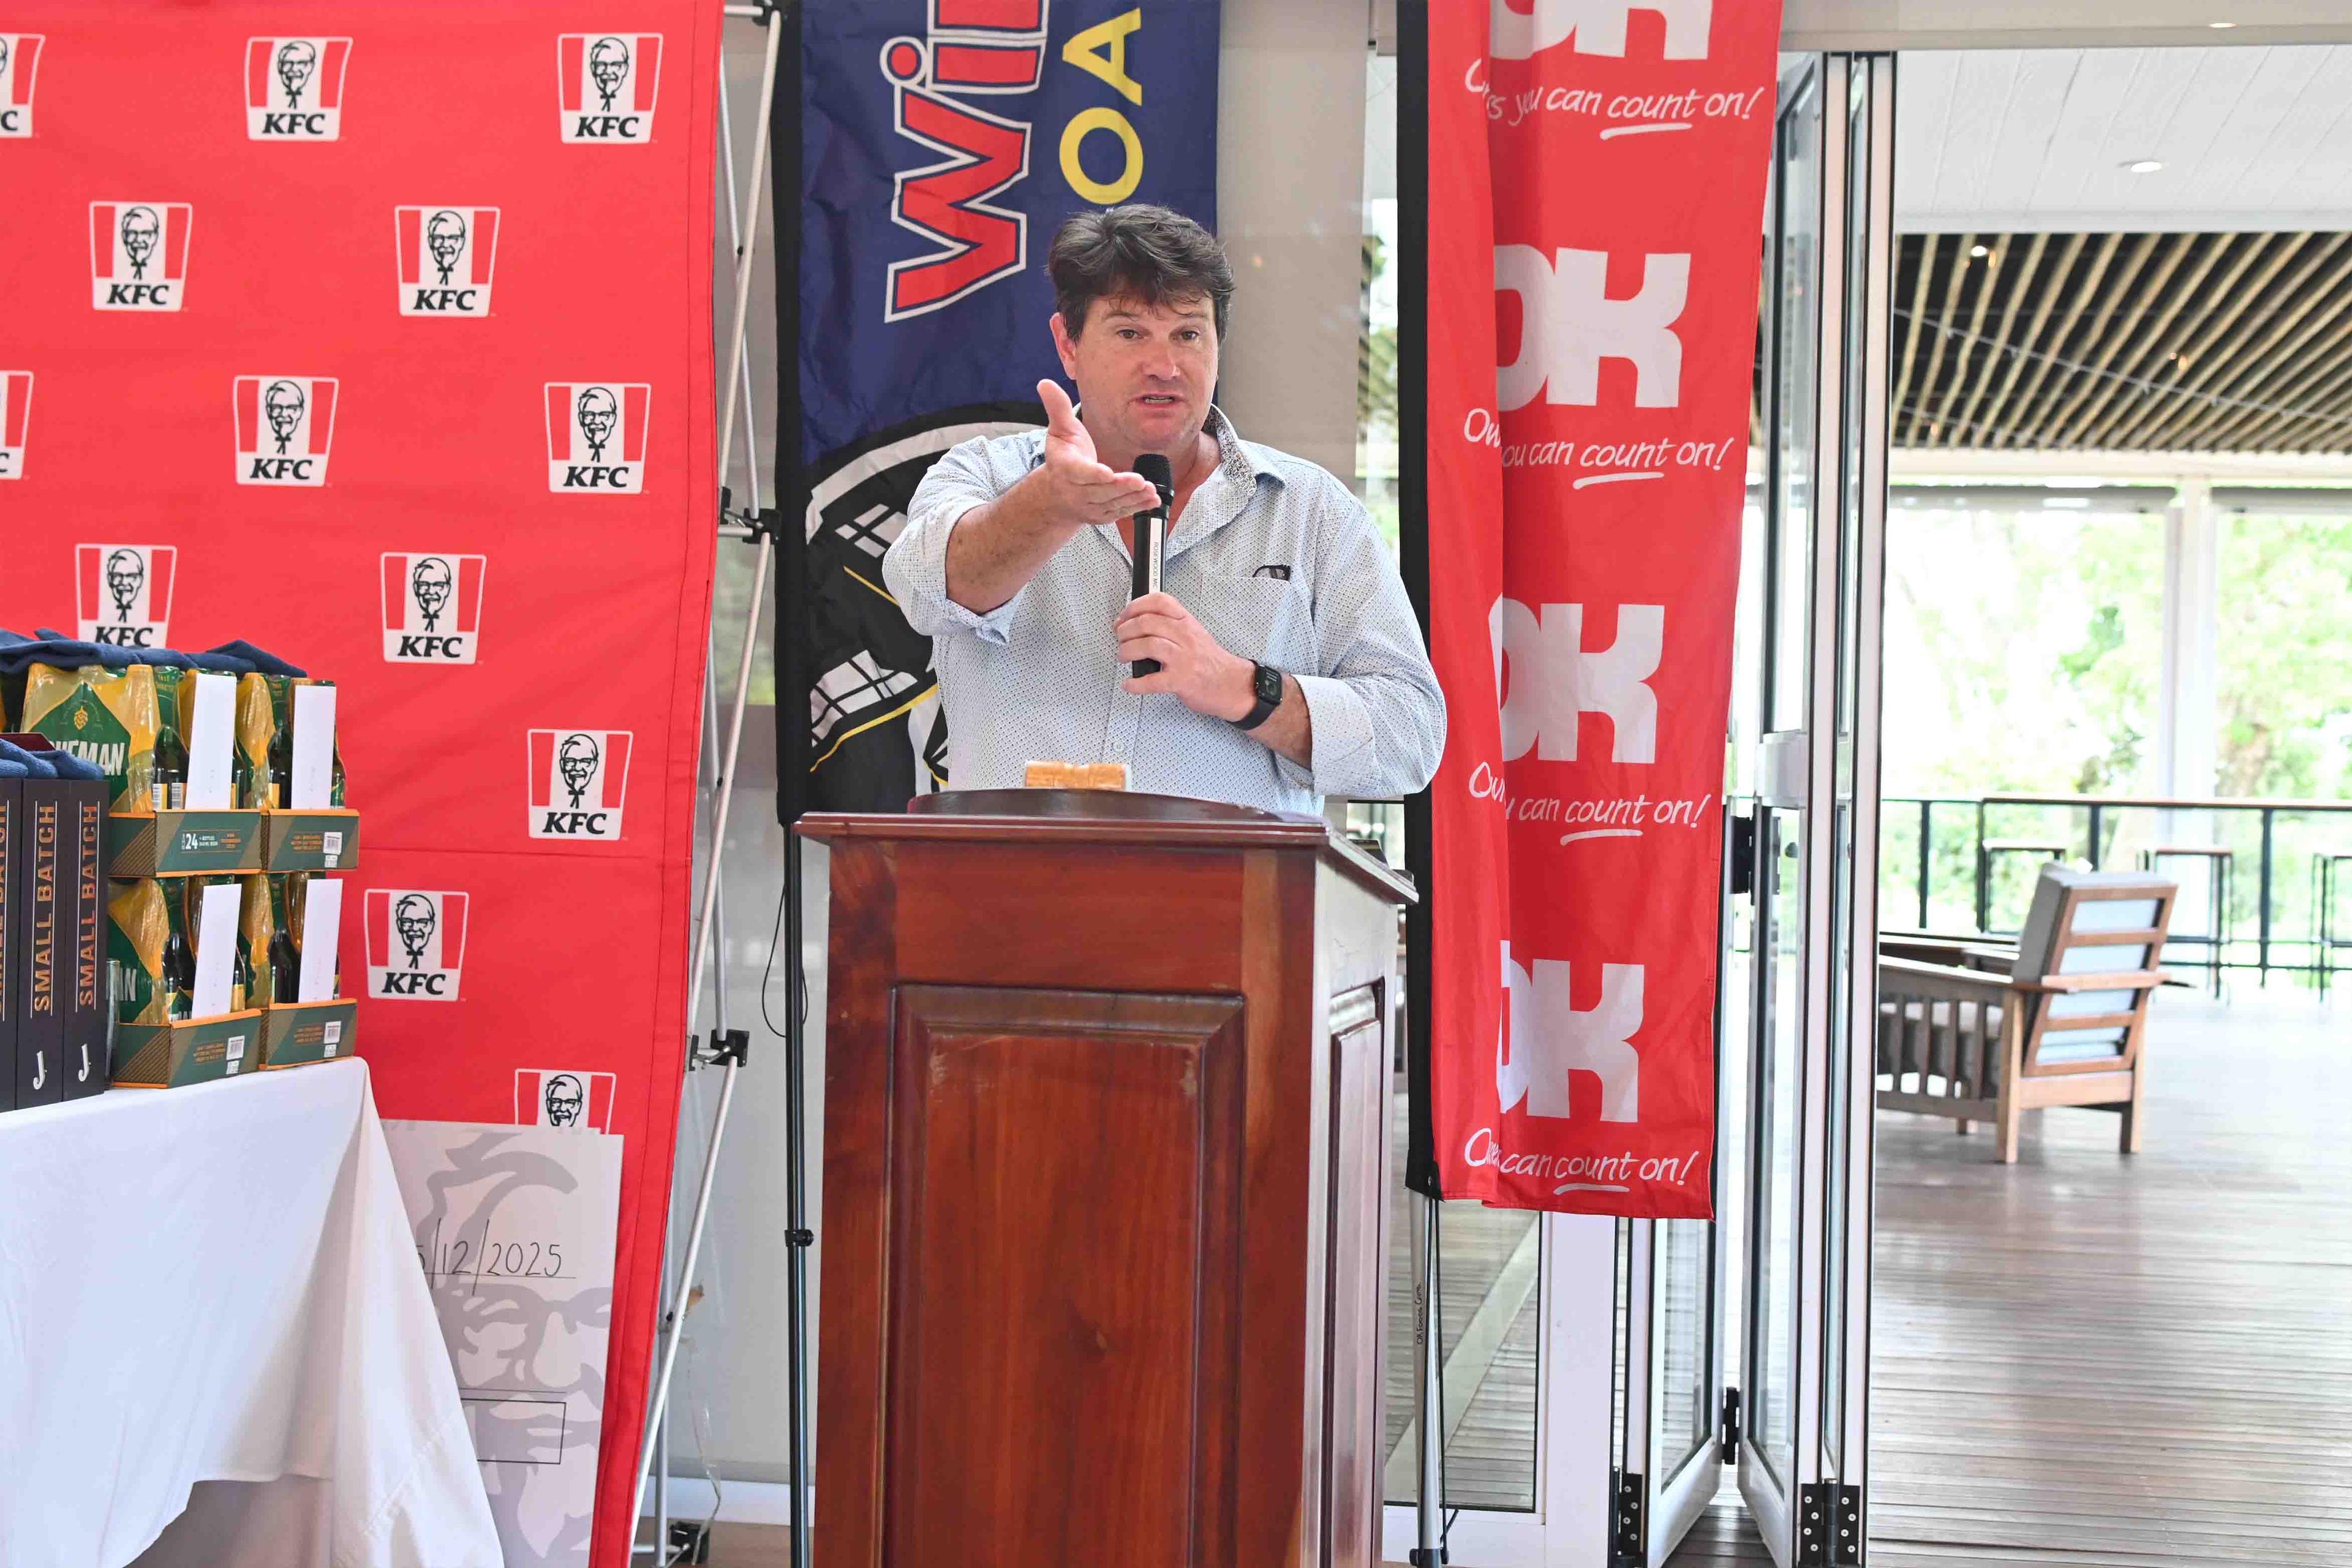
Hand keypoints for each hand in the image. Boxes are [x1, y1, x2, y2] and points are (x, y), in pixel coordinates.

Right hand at [1036, 379, 1161, 526]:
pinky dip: (1137, 507)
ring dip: (1132, 498)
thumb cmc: (1063, 457)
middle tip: (1140, 481)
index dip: (1093, 474)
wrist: (1055, 494)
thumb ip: (1057, 408)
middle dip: (1121, 486)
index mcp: (1066, 468)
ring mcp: (1088, 506)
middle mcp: (1076, 491)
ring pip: (1112, 503)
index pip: (1079, 472)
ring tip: (1150, 490)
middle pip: (1100, 490)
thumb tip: (1045, 383)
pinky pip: (1120, 512)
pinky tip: (1152, 500)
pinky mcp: (1101, 515)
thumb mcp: (1059, 431)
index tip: (1108, 472)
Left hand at [1115, 593, 1254, 719]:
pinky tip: (1129, 684)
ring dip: (1126, 651)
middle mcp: (1185, 637)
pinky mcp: (1180, 681)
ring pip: (1147, 645)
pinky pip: (1151, 681)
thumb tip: (1137, 623)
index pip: (1159, 601)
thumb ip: (1170, 625)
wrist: (1231, 684)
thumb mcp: (1194, 633)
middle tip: (1120, 638)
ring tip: (1123, 657)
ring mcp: (1183, 659)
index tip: (1124, 616)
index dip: (1135, 606)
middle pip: (1146, 623)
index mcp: (1186, 622)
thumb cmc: (1209, 661)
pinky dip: (1135, 683)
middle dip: (1125, 631)